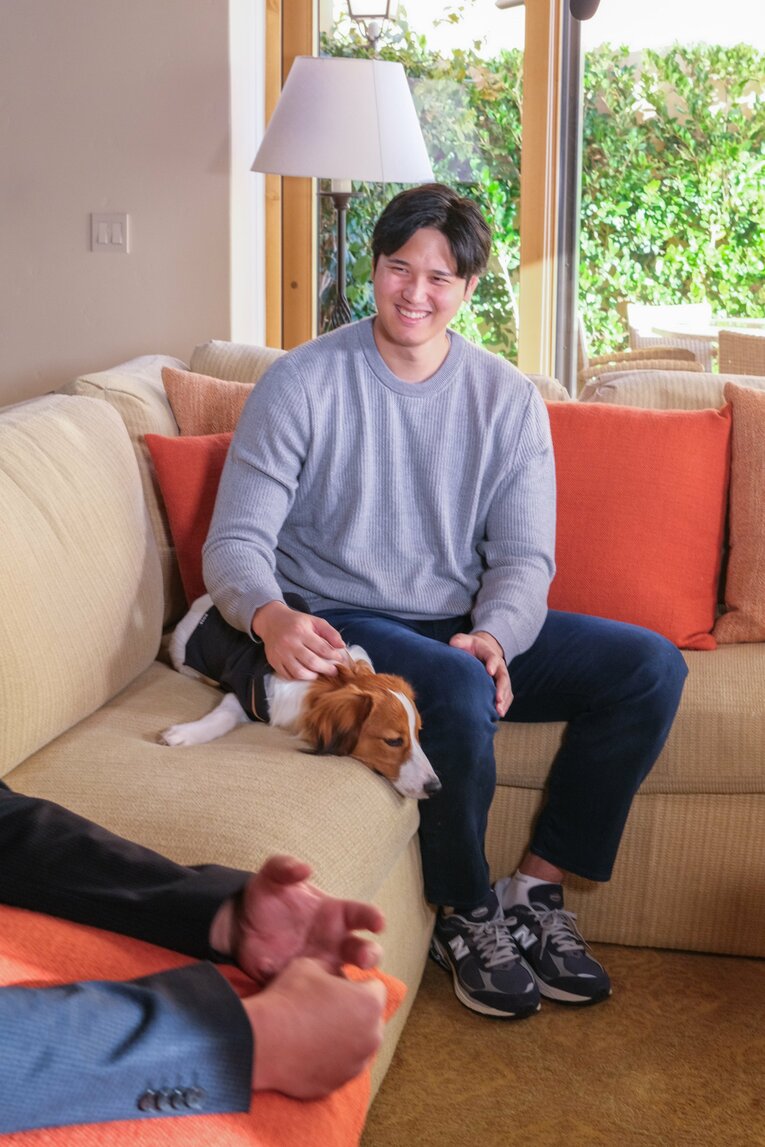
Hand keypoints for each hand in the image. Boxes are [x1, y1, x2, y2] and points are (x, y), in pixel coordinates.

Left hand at [210, 854, 384, 983]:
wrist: (239, 924)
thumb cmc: (266, 896)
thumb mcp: (272, 875)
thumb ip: (285, 867)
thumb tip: (304, 869)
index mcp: (334, 914)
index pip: (361, 915)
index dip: (373, 918)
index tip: (379, 923)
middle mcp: (333, 942)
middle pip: (363, 952)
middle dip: (369, 955)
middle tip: (364, 959)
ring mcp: (319, 966)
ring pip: (344, 981)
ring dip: (347, 986)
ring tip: (341, 988)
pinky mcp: (300, 986)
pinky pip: (312, 997)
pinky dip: (311, 998)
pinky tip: (303, 994)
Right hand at [245, 957, 385, 1098]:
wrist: (261, 1042)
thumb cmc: (287, 999)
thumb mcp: (310, 965)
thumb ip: (332, 968)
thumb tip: (337, 974)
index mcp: (369, 1004)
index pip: (375, 988)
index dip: (355, 985)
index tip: (336, 987)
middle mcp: (371, 1036)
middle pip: (371, 1019)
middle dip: (355, 1012)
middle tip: (326, 1008)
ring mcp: (356, 1064)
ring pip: (358, 1045)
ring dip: (345, 1037)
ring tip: (315, 1030)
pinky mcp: (338, 1084)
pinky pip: (341, 1066)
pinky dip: (331, 1059)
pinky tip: (308, 1051)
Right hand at [252, 601, 345, 679]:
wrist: (272, 621)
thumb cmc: (297, 622)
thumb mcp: (315, 621)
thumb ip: (330, 632)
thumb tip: (342, 646)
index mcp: (301, 631)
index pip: (322, 648)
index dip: (334, 656)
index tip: (339, 659)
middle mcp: (289, 643)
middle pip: (311, 662)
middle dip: (326, 669)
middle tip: (334, 671)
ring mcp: (280, 654)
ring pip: (299, 672)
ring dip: (312, 676)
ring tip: (318, 673)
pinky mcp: (274, 662)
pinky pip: (288, 676)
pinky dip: (298, 677)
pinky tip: (305, 673)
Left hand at [449, 630, 512, 716]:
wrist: (481, 650)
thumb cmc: (470, 647)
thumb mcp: (464, 640)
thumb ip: (459, 641)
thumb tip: (453, 643)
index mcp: (490, 653)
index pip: (493, 658)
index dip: (492, 663)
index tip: (489, 671)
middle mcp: (499, 666)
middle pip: (504, 677)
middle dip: (502, 689)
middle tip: (498, 700)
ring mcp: (502, 677)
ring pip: (507, 689)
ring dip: (504, 701)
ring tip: (499, 712)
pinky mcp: (502, 686)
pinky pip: (506, 696)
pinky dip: (504, 705)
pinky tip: (498, 715)